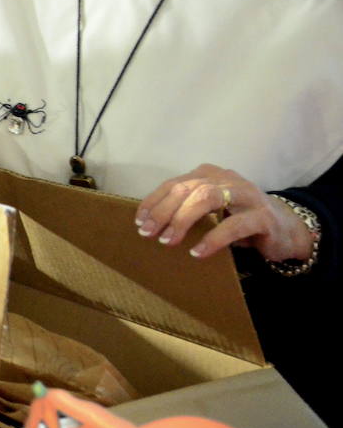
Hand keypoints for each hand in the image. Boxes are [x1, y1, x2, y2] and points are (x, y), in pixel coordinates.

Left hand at [136, 164, 315, 262]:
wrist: (287, 230)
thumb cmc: (239, 219)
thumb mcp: (210, 210)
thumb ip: (186, 208)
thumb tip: (150, 223)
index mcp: (209, 174)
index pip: (174, 184)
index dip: (154, 202)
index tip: (140, 222)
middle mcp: (226, 178)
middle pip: (187, 189)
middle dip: (163, 211)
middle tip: (149, 233)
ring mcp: (247, 195)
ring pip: (206, 198)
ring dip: (183, 220)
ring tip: (168, 241)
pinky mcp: (263, 217)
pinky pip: (234, 225)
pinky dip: (213, 239)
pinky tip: (198, 252)